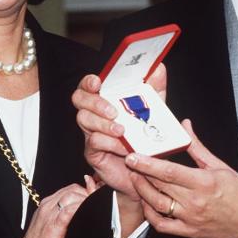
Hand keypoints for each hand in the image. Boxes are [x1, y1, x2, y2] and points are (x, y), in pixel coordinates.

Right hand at [16, 181, 92, 237]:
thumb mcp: (52, 225)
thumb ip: (65, 215)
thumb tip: (81, 211)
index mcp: (47, 204)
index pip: (69, 189)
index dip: (84, 191)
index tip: (93, 198)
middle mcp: (47, 206)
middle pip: (72, 189)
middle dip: (87, 193)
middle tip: (96, 202)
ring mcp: (50, 214)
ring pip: (71, 196)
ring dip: (86, 199)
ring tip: (94, 207)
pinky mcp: (54, 226)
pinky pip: (68, 210)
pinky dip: (80, 207)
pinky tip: (87, 210)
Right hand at [71, 64, 167, 201]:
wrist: (147, 170)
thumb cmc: (147, 136)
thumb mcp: (155, 109)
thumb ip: (155, 88)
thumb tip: (158, 68)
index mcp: (106, 100)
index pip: (89, 84)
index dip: (89, 81)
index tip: (98, 82)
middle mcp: (95, 113)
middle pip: (79, 99)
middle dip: (95, 102)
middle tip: (114, 111)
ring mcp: (91, 132)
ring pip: (84, 120)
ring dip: (103, 124)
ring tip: (122, 130)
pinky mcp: (93, 152)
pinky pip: (94, 142)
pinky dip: (110, 143)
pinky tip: (125, 147)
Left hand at [125, 119, 237, 237]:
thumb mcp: (219, 165)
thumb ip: (197, 146)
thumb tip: (184, 125)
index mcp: (203, 182)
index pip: (169, 172)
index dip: (147, 164)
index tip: (133, 156)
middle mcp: (195, 202)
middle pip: (160, 187)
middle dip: (140, 174)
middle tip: (130, 163)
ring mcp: (191, 219)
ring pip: (158, 206)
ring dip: (143, 192)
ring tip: (136, 179)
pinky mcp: (190, 232)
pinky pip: (163, 226)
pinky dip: (151, 215)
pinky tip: (147, 203)